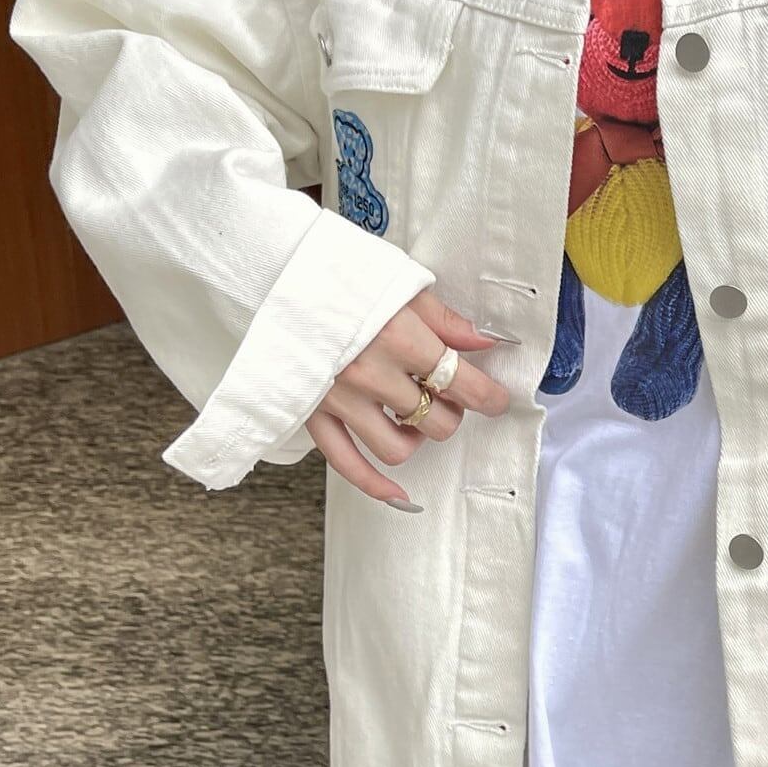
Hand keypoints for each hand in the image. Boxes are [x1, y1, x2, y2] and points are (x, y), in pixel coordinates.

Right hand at [307, 288, 511, 508]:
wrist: (271, 274)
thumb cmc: (337, 274)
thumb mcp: (398, 283)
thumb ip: (444, 319)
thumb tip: (484, 342)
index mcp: (398, 337)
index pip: (461, 382)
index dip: (489, 397)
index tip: (496, 401)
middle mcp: (370, 374)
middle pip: (436, 420)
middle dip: (452, 412)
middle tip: (448, 396)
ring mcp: (339, 399)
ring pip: (398, 448)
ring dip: (418, 438)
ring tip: (416, 416)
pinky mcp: (312, 414)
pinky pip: (347, 464)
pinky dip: (375, 484)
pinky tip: (399, 493)